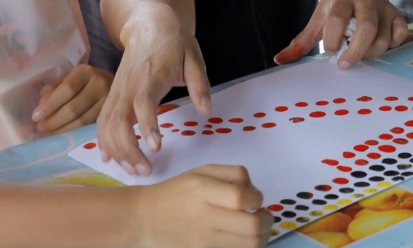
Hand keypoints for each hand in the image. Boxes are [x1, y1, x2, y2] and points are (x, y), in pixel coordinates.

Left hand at [32, 64, 112, 133]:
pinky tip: (64, 132)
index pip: (66, 90)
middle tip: (41, 127)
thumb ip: (50, 92)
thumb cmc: (81, 82)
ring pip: (81, 121)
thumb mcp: (65, 80)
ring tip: (50, 131)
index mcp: (84, 72)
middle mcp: (99, 83)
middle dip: (53, 121)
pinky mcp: (109, 114)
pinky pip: (88, 127)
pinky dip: (73, 132)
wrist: (109, 83)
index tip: (35, 117)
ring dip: (62, 129)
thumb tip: (41, 113)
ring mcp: (108, 100)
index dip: (50, 105)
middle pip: (73, 108)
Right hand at [96, 7, 210, 176]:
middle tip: (146, 171)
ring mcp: (117, 91)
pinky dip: (103, 140)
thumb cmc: (174, 42)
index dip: (148, 126)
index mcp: (152, 75)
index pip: (144, 103)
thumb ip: (199, 84)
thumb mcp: (194, 57)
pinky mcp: (112, 95)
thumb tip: (206, 111)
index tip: (156, 148)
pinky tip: (110, 157)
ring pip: (107, 124)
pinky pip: (102, 120)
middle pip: (119, 121)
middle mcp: (129, 85)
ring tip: (133, 170)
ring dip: (117, 150)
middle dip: (129, 150)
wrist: (148, 25)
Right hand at [135, 165, 272, 247]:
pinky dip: (246, 246)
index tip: (255, 199)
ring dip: (263, 236)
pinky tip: (244, 238)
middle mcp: (204, 216)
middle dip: (268, 221)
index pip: (241, 198)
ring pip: (248, 245)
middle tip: (264, 216)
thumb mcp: (202, 171)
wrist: (145, 218)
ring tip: (260, 228)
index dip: (258, 198)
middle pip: (251, 226)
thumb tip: (256, 192)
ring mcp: (202, 239)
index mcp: (203, 190)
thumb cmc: (177, 191)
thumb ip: (233, 174)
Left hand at [275, 0, 408, 68]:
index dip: (332, 39)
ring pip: (382, 38)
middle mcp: (366, 1)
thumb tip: (279, 60)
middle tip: (344, 64)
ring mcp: (384, 8)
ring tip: (358, 54)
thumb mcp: (318, 17)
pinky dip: (390, 46)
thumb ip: (302, 41)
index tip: (330, 49)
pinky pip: (400, 36)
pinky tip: (377, 45)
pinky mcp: (398, 15)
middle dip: (355, 52)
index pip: (337, 18)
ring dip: (369, 54)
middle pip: (366, 29)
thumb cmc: (337, 5)